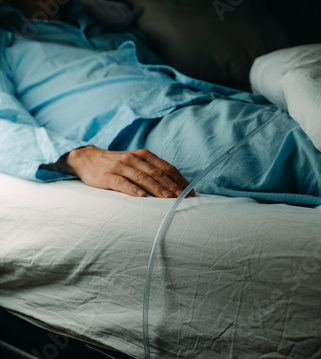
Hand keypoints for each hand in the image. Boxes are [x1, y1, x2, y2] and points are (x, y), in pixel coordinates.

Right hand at [66, 146, 194, 197]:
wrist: (87, 159)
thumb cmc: (116, 165)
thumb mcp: (136, 163)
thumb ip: (151, 171)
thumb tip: (174, 186)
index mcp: (144, 156)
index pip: (166, 167)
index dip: (179, 179)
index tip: (190, 191)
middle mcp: (134, 159)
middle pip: (157, 173)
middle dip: (172, 186)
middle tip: (184, 197)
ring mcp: (121, 167)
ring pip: (142, 177)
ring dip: (157, 188)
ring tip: (168, 198)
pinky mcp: (108, 176)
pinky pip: (122, 183)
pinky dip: (133, 189)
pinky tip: (142, 196)